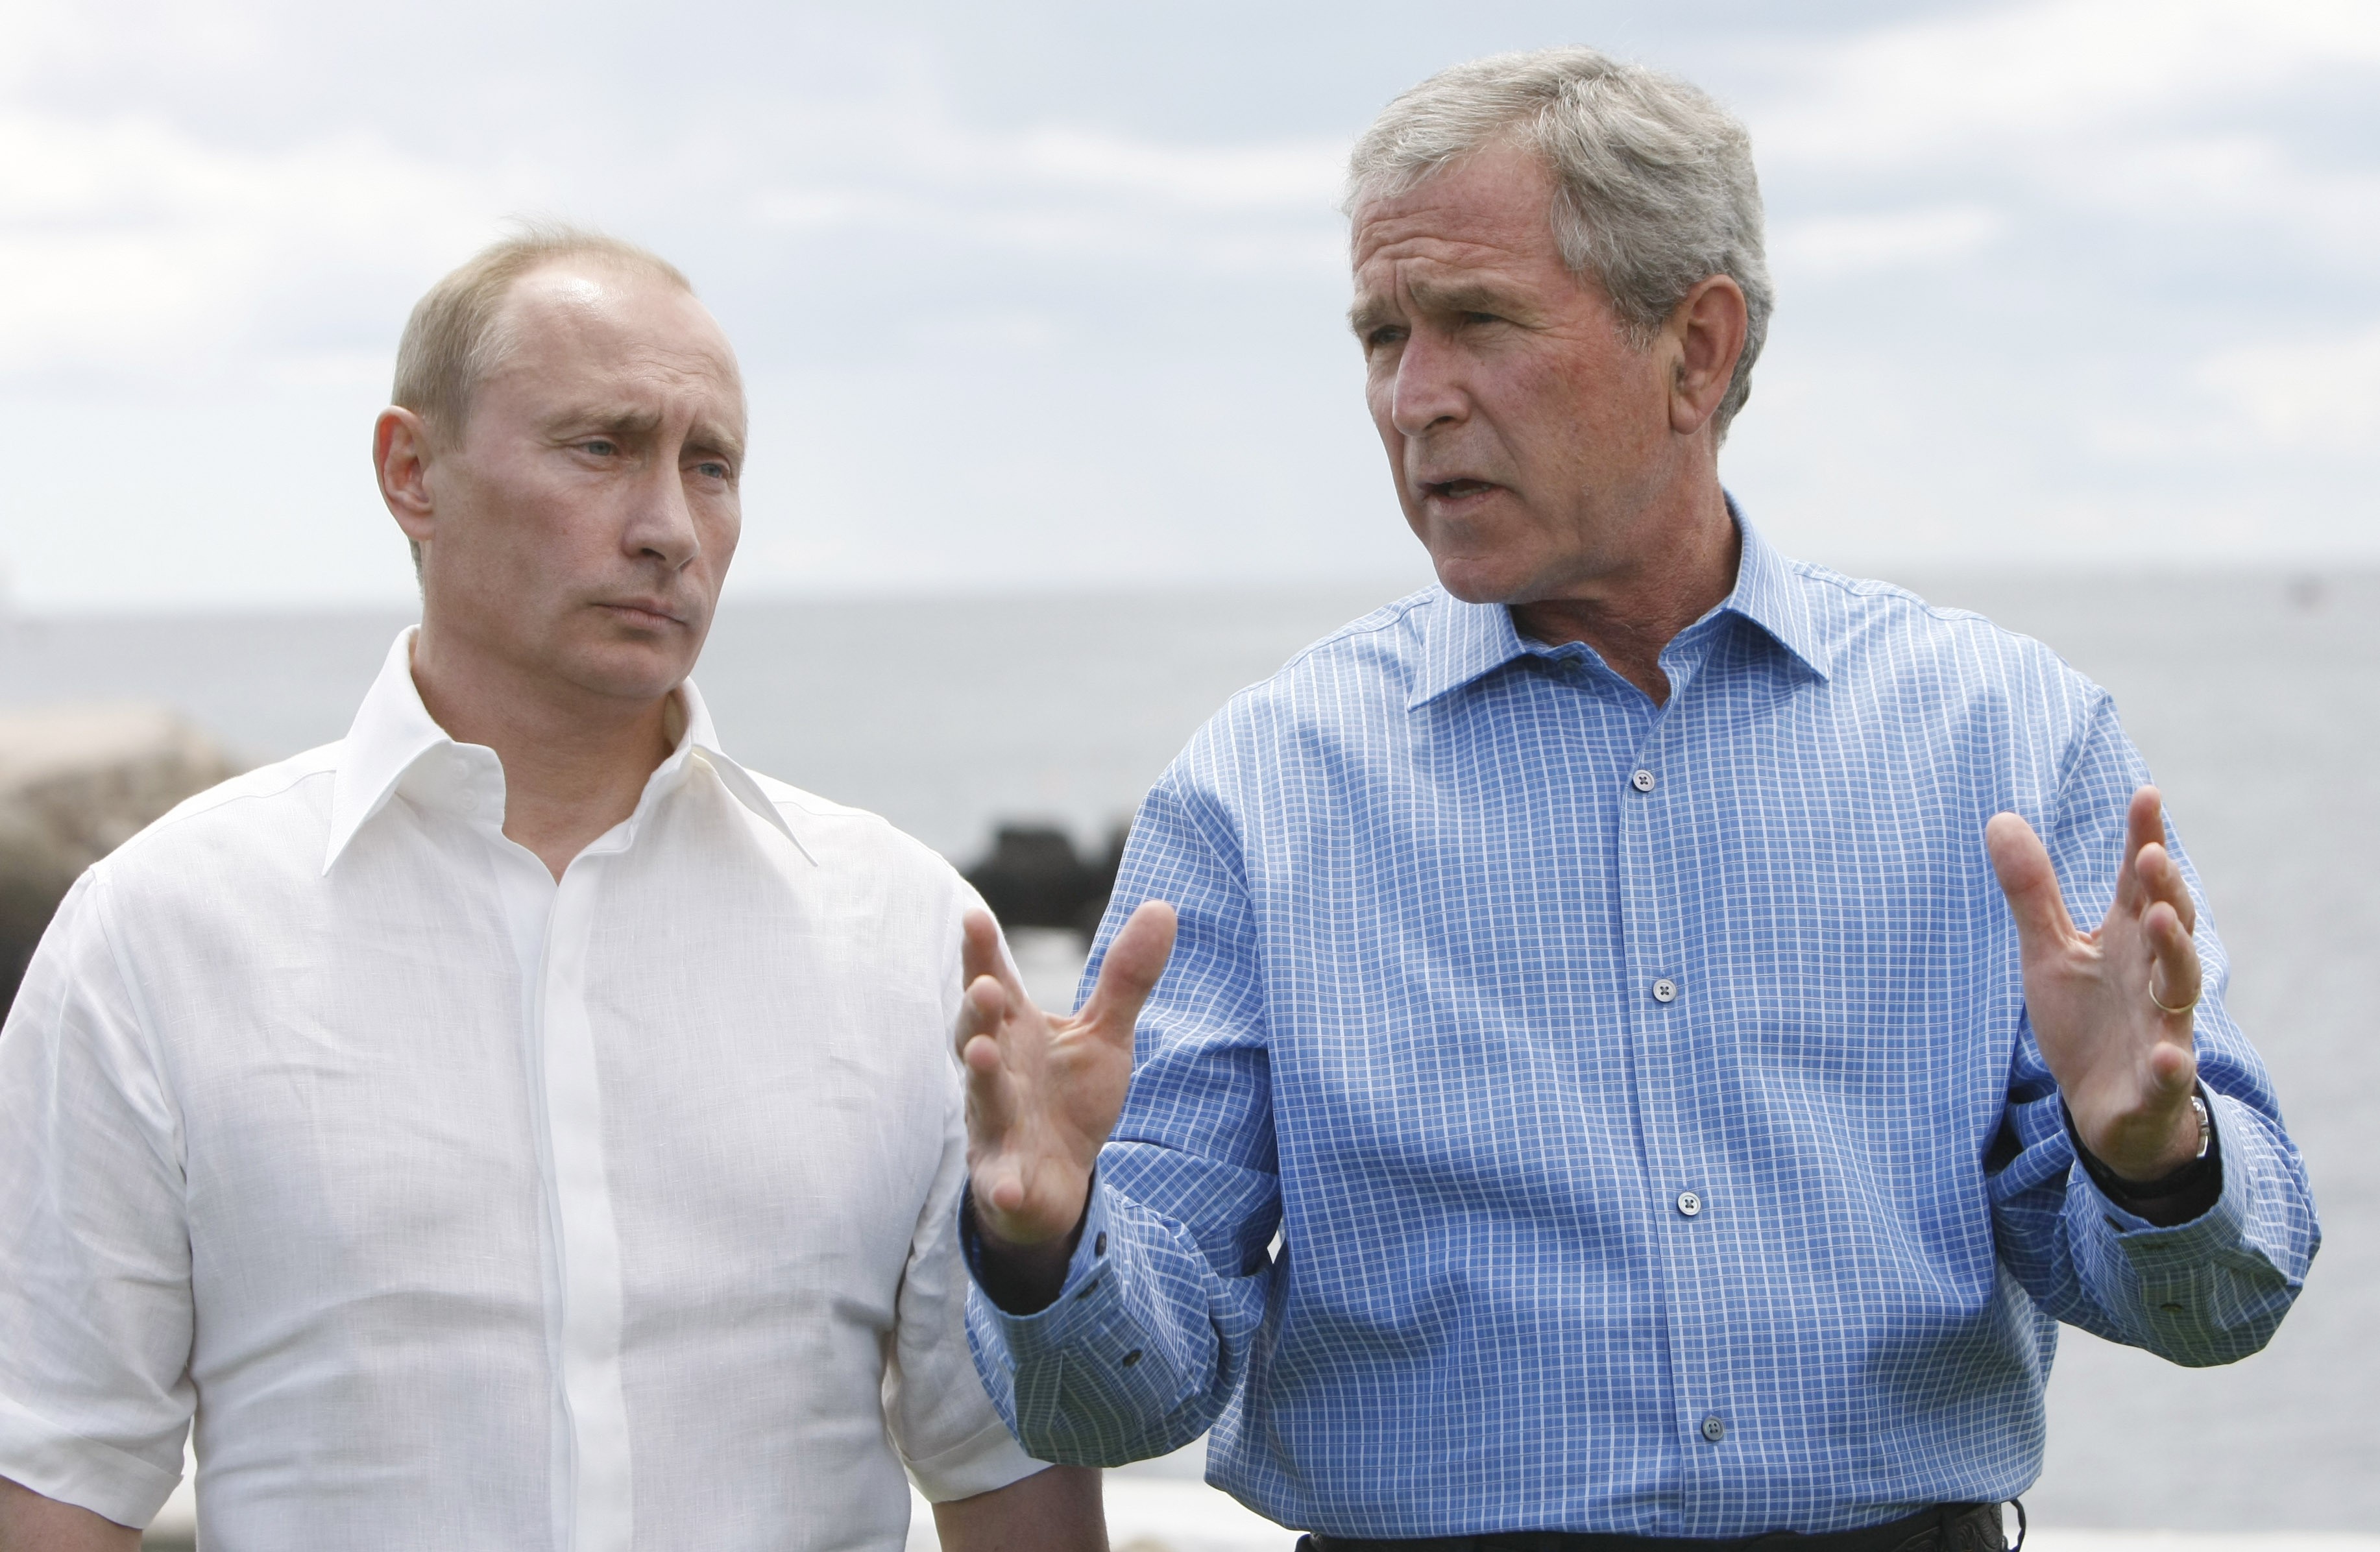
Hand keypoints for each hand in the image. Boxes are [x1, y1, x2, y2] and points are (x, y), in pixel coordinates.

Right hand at [957, 901, 1177, 1276]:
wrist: (1056, 1181)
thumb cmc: (1068, 1098)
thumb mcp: (1103, 1034)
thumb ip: (1125, 977)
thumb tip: (1164, 905)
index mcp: (1015, 1031)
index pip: (994, 982)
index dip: (981, 952)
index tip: (972, 916)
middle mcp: (996, 1071)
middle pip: (976, 1033)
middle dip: (977, 1011)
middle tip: (984, 986)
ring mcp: (996, 1124)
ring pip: (983, 1098)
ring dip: (979, 1077)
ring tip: (979, 1056)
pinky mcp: (1004, 1177)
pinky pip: (1000, 1181)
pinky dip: (1002, 1184)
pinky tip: (1007, 1188)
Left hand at [1986, 786, 2203, 1182]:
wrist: (2105, 1106)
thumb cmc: (2086, 1019)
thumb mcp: (2051, 951)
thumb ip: (2032, 891)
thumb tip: (2000, 816)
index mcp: (2129, 939)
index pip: (2140, 883)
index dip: (2144, 840)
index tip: (2146, 794)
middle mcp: (2153, 976)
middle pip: (2171, 925)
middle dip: (2166, 890)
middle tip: (2151, 853)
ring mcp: (2163, 1026)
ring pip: (2181, 987)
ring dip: (2176, 953)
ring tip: (2163, 920)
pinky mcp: (2158, 1080)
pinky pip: (2171, 1072)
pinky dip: (2173, 1064)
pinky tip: (2170, 1056)